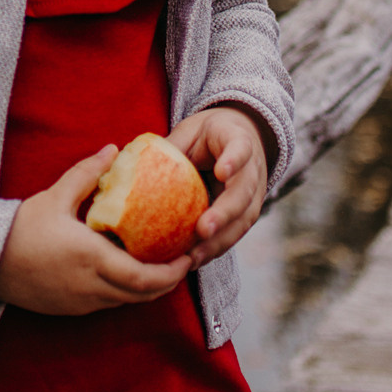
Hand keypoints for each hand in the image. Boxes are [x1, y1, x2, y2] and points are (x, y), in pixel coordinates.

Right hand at [0, 144, 192, 315]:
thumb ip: (87, 173)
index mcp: (91, 257)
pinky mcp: (71, 308)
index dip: (170, 272)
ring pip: (126, 301)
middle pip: (142, 294)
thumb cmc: (21, 228)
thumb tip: (113, 149)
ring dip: (147, 289)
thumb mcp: (56, 196)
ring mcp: (81, 301)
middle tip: (182, 263)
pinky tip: (127, 273)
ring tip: (161, 267)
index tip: (186, 257)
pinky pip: (108, 303)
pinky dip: (125, 292)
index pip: (142, 276)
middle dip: (167, 282)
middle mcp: (90, 285)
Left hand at [169, 106, 267, 268]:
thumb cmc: (208, 135)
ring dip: (219, 240)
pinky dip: (215, 248)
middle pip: (243, 193)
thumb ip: (172, 147)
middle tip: (203, 230)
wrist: (239, 137)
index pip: (241, 148)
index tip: (221, 171)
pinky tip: (194, 260)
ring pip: (242, 220)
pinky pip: (234, 233)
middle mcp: (252, 169)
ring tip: (195, 256)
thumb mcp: (190, 131)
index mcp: (238, 139)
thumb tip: (137, 166)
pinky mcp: (246, 213)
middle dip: (224, 213)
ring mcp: (254, 194)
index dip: (233, 160)